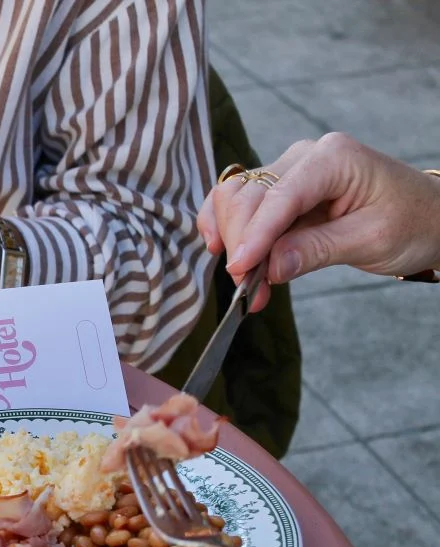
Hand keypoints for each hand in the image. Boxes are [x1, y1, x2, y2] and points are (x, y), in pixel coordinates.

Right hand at [197, 133, 439, 311]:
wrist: (429, 216)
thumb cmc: (412, 222)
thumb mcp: (372, 240)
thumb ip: (318, 250)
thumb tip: (270, 267)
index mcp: (334, 158)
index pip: (280, 196)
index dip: (255, 234)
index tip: (239, 269)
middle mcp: (305, 157)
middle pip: (248, 194)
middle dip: (240, 242)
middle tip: (247, 288)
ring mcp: (289, 171)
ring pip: (235, 198)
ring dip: (232, 240)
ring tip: (247, 282)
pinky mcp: (280, 190)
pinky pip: (240, 205)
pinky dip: (229, 231)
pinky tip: (228, 254)